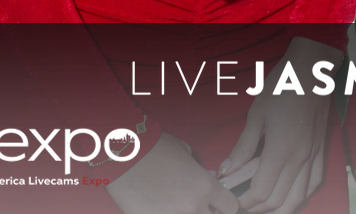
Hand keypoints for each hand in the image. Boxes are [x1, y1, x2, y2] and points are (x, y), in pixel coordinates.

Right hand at [107, 133, 236, 213]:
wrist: (125, 154)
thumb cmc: (155, 148)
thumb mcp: (185, 153)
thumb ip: (199, 171)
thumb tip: (206, 177)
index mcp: (206, 187)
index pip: (230, 207)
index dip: (226, 206)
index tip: (220, 204)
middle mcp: (194, 207)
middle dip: (207, 213)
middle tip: (196, 205)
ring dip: (186, 213)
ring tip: (175, 204)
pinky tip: (160, 207)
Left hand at [218, 38, 336, 213]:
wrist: (312, 70)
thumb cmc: (282, 87)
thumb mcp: (256, 115)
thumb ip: (242, 147)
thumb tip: (225, 170)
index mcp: (281, 150)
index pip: (261, 191)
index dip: (245, 202)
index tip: (233, 201)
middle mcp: (300, 159)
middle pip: (279, 200)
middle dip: (258, 208)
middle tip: (242, 205)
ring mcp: (313, 156)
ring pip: (298, 198)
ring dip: (279, 208)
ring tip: (262, 206)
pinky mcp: (320, 151)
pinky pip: (313, 184)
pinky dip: (299, 197)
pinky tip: (288, 195)